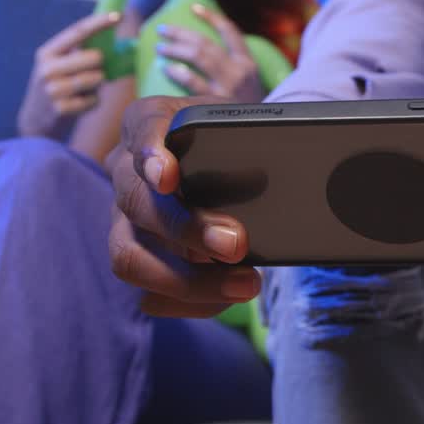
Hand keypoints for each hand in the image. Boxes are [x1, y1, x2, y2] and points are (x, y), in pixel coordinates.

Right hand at [17, 12, 120, 139]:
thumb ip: (79, 53)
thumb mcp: (58, 65)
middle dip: (101, 63)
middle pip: (94, 57)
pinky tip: (79, 104)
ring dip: (97, 84)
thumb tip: (118, 44)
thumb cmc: (57, 86)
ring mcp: (52, 90)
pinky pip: (94, 100)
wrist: (35, 119)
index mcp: (47, 53)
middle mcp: (46, 69)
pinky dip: (93, 102)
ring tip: (82, 90)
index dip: (99, 23)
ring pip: (96, 78)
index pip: (77, 32)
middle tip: (92, 70)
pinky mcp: (61, 109)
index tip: (118, 16)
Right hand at [107, 96, 261, 317]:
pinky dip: (190, 301)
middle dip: (187, 228)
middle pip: (136, 203)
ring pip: (129, 256)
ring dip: (187, 279)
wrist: (227, 165)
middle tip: (237, 243)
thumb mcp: (244, 126)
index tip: (168, 175)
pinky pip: (147, 293)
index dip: (150, 153)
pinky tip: (227, 296)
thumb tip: (301, 174)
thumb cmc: (232, 142)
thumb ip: (256, 137)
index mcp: (148, 122)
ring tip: (244, 284)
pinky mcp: (137, 259)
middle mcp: (125, 172)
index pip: (140, 129)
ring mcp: (123, 220)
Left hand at [156, 5, 264, 101]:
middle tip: (162, 30)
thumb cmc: (249, 111)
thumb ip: (233, 69)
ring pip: (198, 57)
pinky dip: (178, 72)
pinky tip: (166, 68)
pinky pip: (193, 82)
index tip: (194, 8)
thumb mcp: (250, 86)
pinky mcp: (217, 102)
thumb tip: (204, 52)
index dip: (211, 18)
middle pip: (206, 43)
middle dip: (181, 34)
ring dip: (176, 49)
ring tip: (160, 48)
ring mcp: (229, 86)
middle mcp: (240, 71)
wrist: (265, 134)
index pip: (230, 32)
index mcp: (248, 63)